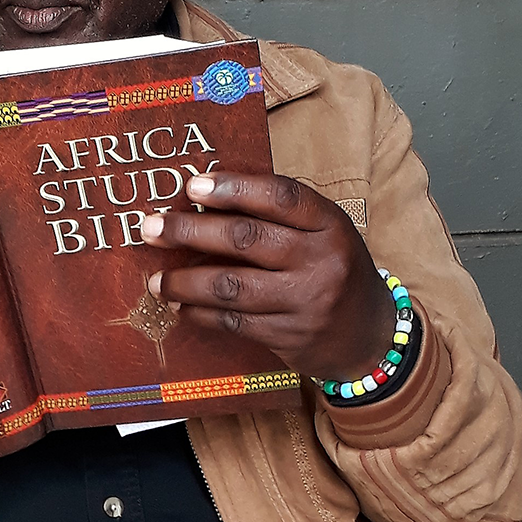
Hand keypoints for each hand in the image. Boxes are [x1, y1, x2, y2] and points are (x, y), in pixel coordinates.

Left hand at [140, 172, 395, 381]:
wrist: (371, 336)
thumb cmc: (331, 268)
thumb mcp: (321, 232)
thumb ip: (275, 215)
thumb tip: (203, 199)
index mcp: (329, 224)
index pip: (281, 197)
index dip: (234, 188)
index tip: (193, 185)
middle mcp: (321, 260)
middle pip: (244, 239)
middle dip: (189, 231)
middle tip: (151, 228)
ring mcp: (306, 302)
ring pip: (231, 287)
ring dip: (184, 282)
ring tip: (156, 280)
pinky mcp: (291, 337)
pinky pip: (234, 322)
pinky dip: (200, 313)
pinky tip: (180, 305)